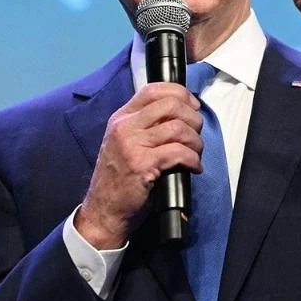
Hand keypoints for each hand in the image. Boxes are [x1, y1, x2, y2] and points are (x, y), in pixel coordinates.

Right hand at [76, 83, 203, 248]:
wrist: (103, 211)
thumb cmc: (118, 180)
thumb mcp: (125, 144)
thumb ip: (144, 127)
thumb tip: (180, 115)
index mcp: (121, 118)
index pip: (153, 89)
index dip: (180, 93)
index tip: (193, 107)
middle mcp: (124, 127)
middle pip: (171, 105)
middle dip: (193, 119)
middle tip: (196, 135)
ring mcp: (132, 145)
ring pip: (178, 129)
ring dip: (196, 142)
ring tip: (196, 154)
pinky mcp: (142, 165)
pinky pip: (179, 153)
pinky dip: (193, 160)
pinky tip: (193, 168)